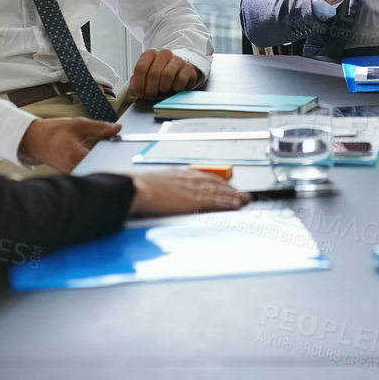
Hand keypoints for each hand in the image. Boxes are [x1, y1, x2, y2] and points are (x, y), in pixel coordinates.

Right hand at [17, 116, 121, 173]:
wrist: (34, 140)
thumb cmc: (51, 132)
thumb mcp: (78, 125)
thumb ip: (100, 127)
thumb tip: (117, 129)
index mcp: (77, 158)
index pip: (104, 160)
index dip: (116, 155)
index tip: (125, 151)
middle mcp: (76, 170)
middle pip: (102, 168)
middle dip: (112, 159)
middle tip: (118, 150)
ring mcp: (74, 174)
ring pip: (96, 170)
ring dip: (104, 161)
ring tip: (108, 152)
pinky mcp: (74, 174)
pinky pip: (90, 170)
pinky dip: (97, 163)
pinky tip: (99, 156)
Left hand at [129, 49, 200, 99]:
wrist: (180, 72)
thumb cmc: (161, 76)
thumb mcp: (146, 77)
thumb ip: (136, 83)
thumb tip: (133, 90)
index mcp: (150, 54)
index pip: (141, 68)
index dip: (139, 84)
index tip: (140, 93)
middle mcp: (163, 54)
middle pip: (154, 73)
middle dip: (151, 89)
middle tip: (151, 95)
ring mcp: (177, 59)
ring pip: (167, 74)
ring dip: (163, 87)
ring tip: (162, 91)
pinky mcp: (187, 68)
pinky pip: (180, 79)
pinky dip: (175, 88)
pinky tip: (174, 89)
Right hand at [129, 170, 248, 217]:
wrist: (134, 189)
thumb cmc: (135, 188)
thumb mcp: (149, 183)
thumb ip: (159, 188)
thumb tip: (159, 194)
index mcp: (176, 174)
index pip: (201, 177)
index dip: (215, 183)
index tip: (224, 187)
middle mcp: (187, 179)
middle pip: (214, 183)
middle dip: (229, 189)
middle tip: (242, 194)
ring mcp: (191, 189)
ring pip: (218, 191)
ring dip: (233, 196)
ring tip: (245, 200)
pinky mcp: (194, 200)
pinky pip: (216, 201)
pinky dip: (228, 202)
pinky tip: (236, 205)